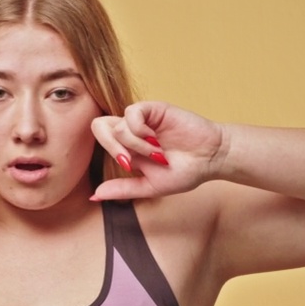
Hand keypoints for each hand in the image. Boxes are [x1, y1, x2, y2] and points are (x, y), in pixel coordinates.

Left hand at [89, 101, 225, 200]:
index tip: (130, 167)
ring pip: (118, 126)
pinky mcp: (154, 109)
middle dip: (112, 148)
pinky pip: (131, 112)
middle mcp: (131, 131)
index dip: (109, 154)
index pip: (101, 141)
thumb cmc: (184, 172)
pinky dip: (139, 130)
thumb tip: (94, 196)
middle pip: (99, 126)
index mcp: (127, 148)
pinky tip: (155, 138)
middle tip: (132, 161)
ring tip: (157, 152)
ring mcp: (142, 119)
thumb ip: (122, 189)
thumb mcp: (149, 186)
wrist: (210, 159)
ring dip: (136, 145)